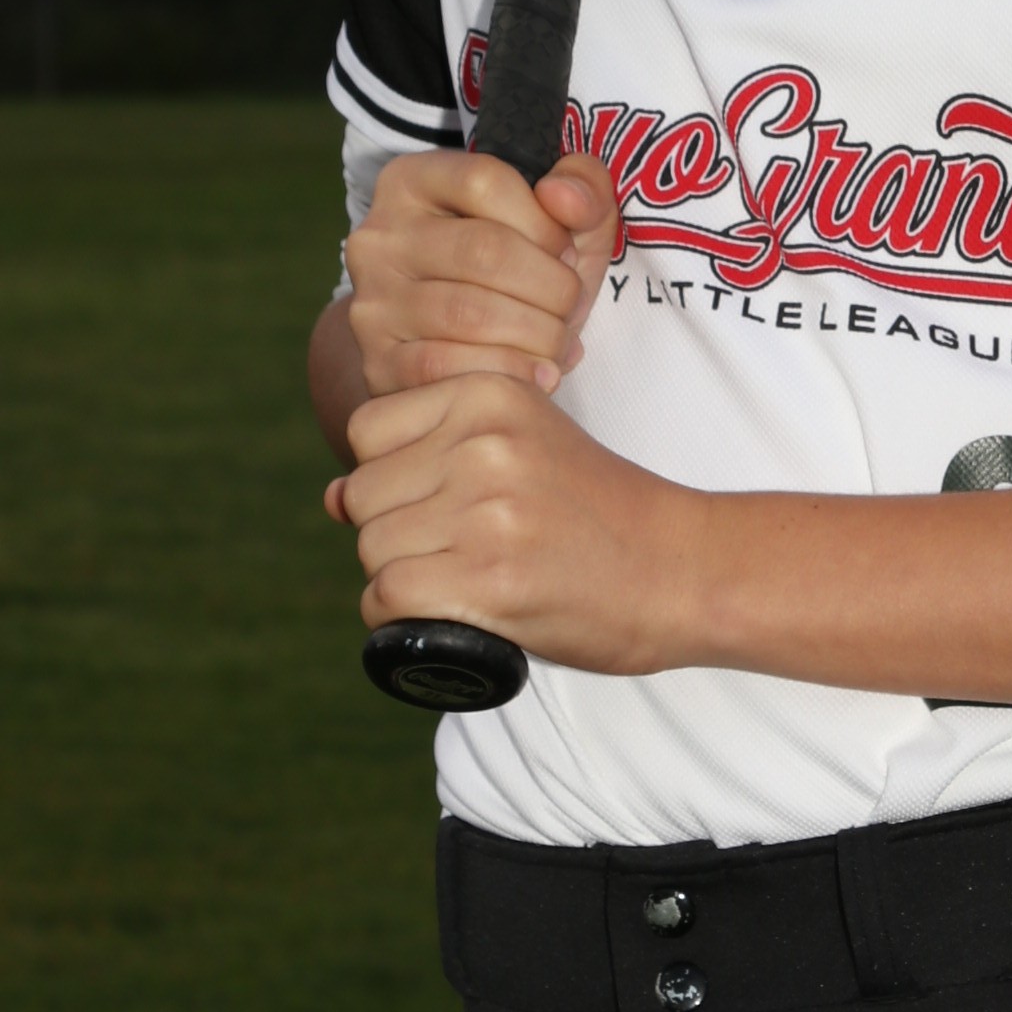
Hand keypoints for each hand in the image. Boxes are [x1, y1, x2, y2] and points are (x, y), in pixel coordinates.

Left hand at [324, 374, 699, 674]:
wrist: (683, 568)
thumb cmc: (598, 513)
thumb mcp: (524, 446)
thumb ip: (432, 453)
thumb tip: (328, 498)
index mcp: (490, 392)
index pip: (367, 432)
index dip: (392, 478)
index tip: (445, 502)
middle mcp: (482, 442)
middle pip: (362, 496)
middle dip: (393, 532)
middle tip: (458, 552)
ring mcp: (485, 510)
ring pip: (372, 550)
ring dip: (400, 578)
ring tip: (464, 580)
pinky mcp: (488, 579)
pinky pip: (387, 598)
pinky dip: (400, 618)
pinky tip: (447, 613)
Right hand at [342, 148, 618, 398]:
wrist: (461, 349)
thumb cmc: (519, 275)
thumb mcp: (561, 222)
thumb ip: (583, 187)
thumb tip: (562, 196)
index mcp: (413, 181)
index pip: (484, 181)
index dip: (544, 222)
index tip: (566, 253)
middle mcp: (380, 236)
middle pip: (482, 250)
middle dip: (550, 286)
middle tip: (571, 308)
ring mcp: (372, 301)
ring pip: (468, 313)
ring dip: (537, 335)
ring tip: (559, 343)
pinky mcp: (378, 362)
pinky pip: (446, 368)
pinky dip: (507, 374)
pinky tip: (537, 377)